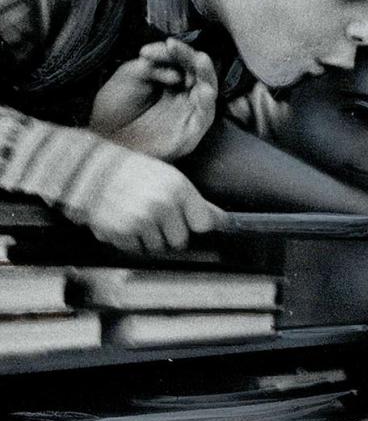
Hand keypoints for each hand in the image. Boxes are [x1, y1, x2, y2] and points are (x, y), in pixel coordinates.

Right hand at [74, 150, 226, 252]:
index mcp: (178, 189)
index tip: (187, 221)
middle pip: (179, 241)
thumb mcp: (170, 178)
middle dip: (169, 233)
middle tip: (154, 217)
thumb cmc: (134, 173)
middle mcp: (161, 205)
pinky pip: (133, 249)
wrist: (90, 170)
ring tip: (136, 217)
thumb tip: (223, 222)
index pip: (203, 224)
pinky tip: (123, 222)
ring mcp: (140, 220)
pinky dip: (128, 241)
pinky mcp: (120, 232)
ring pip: (156, 248)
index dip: (194, 224)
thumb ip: (196, 202)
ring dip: (148, 238)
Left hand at [90, 39, 218, 159]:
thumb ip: (150, 66)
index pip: (178, 61)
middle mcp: (180, 96)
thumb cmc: (112, 112)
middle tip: (175, 46)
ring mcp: (187, 114)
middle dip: (188, 57)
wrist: (102, 142)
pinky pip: (206, 115)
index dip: (169, 52)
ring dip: (206, 74)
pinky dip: (207, 101)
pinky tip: (203, 89)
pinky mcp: (191, 133)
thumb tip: (174, 68)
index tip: (146, 51)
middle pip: (196, 72)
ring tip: (200, 59)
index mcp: (167, 82)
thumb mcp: (127, 78)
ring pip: (207, 90)